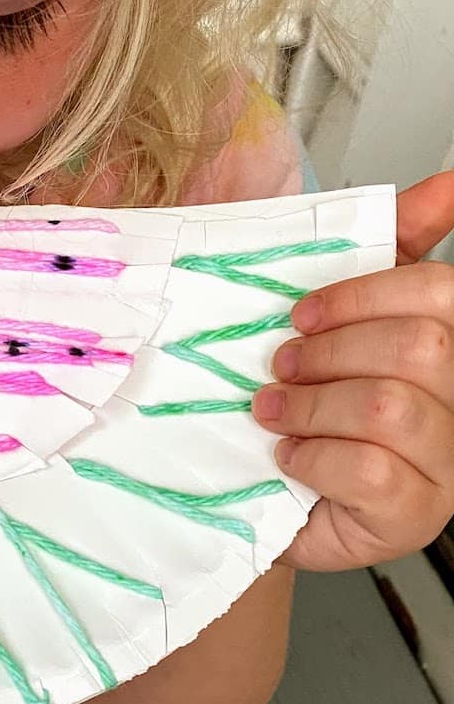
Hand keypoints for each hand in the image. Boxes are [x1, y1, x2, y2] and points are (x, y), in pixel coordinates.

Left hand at [253, 170, 453, 569]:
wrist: (269, 494)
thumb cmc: (311, 404)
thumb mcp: (342, 321)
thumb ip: (394, 249)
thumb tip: (447, 185)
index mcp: (450, 345)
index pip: (440, 294)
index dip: (362, 294)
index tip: (301, 312)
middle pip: (418, 348)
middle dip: (328, 351)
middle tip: (280, 365)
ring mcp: (448, 467)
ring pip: (391, 409)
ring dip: (311, 405)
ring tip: (273, 410)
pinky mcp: (413, 517)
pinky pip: (372, 473)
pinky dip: (314, 457)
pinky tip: (291, 457)